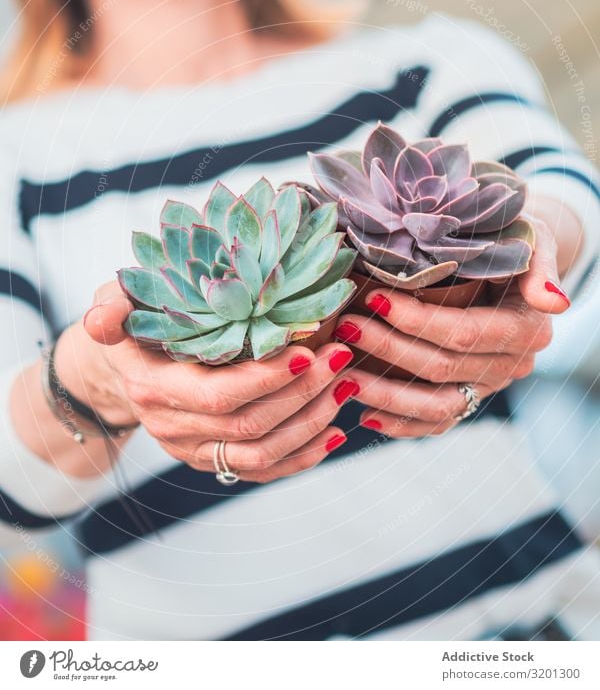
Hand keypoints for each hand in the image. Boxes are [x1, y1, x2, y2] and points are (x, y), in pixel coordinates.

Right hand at [59, 282, 354, 482]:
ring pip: (261, 452)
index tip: (309, 351)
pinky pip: (262, 470)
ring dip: (312, 423)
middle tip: (341, 358)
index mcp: (152, 386)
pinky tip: (336, 430)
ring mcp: (192, 449)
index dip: (267, 379)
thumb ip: (111, 308)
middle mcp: (171, 426)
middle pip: (248, 424)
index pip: (218, 394)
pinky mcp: (212, 458)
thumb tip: (102, 321)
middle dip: (303, 394)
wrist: (122, 367)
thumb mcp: (114, 302)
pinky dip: (304, 456)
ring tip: (347, 385)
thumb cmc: (131, 323)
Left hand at [332, 216, 568, 437]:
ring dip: (386, 395)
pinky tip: (363, 415)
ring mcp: (488, 386)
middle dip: (388, 349)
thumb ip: (540, 269)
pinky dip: (400, 423)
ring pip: (436, 405)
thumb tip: (555, 303)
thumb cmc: (511, 238)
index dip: (417, 321)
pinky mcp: (469, 397)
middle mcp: (511, 365)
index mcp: (525, 328)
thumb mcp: (530, 239)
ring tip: (343, 378)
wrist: (511, 258)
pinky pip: (436, 422)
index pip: (464, 332)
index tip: (373, 298)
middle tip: (345, 329)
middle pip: (442, 367)